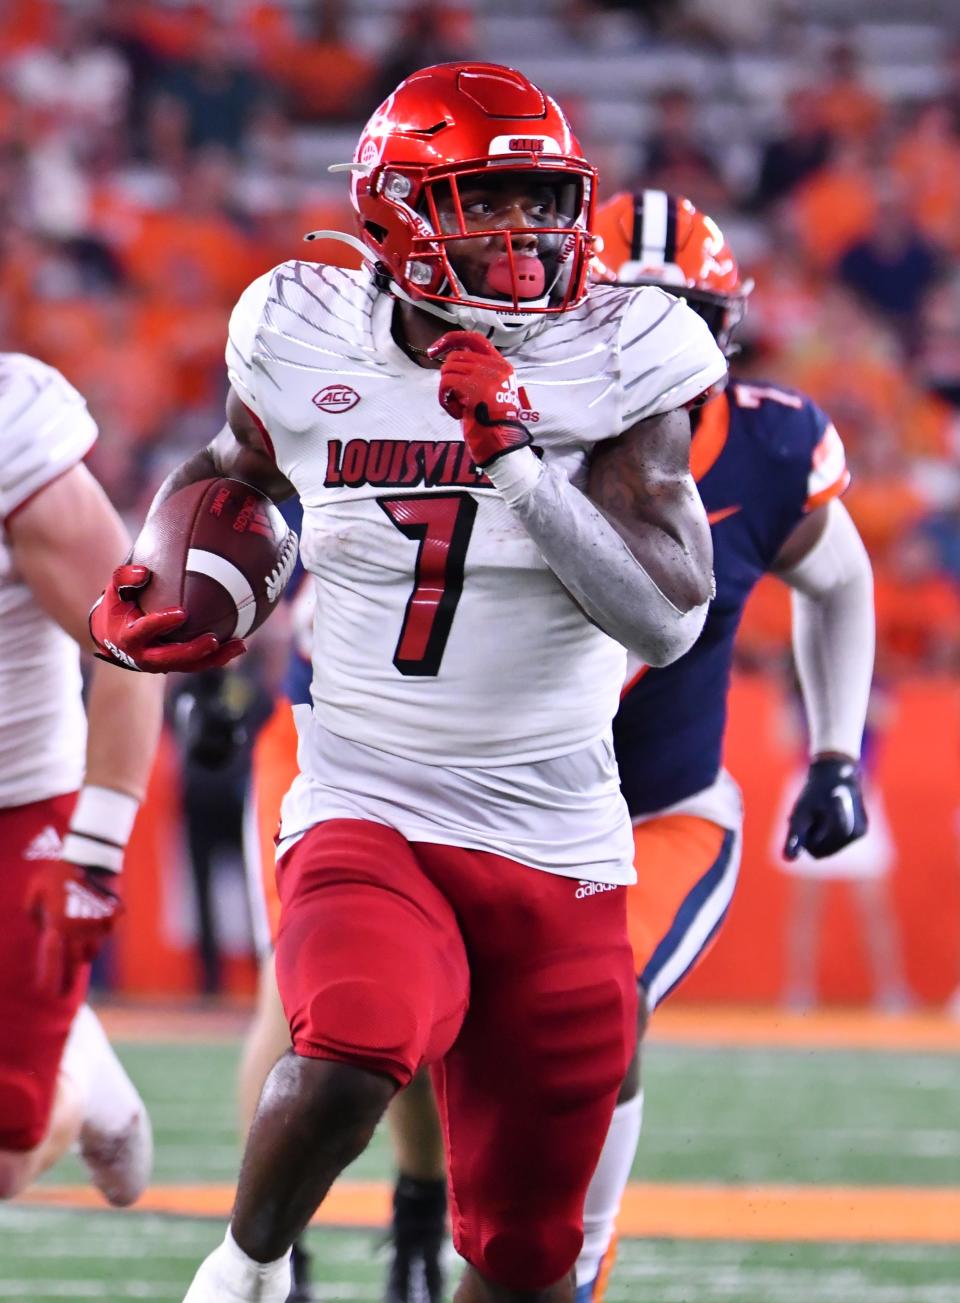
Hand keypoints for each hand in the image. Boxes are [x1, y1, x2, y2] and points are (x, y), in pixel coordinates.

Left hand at [27, 862, 123, 996]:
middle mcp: (79, 932)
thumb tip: (41, 929)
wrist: (92, 856)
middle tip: (63, 993)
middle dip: (68, 982)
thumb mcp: (36, 890)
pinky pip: (104, 935)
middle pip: (74, 965)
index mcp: (58, 927)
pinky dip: (97, 936)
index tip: (46, 993)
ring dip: (82, 955)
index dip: (49, 980)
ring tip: (75, 952)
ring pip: (91, 952)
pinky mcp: (113, 918)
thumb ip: (33, 914)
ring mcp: (98, 926)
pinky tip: (91, 923)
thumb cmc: (59, 872)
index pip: (53, 963)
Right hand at [90, 564, 244, 672]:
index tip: (181, 613)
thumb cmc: (119, 608)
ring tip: (239, 645)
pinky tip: (239, 644)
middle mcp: (146, 656)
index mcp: (129, 637)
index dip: (161, 623)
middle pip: (171, 658)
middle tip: (213, 640)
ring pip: (191, 666)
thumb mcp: (114, 592)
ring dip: (215, 658)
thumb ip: (124, 577)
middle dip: (192, 651)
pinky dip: (219, 657)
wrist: (115, 639)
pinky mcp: (177, 666)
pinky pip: (200, 664)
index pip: (144, 631)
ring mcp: (163, 664)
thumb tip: (144, 571)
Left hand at [427, 332, 531, 466]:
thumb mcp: (492, 392)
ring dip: (446, 390)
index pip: (475, 339)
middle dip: (447, 376)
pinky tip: (455, 412)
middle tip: (451, 395)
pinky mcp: (473, 387)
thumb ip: (478, 373)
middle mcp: (496, 366)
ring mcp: (485, 375)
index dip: (452, 339)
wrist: (501, 442)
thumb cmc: (492, 423)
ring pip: (448, 369)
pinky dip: (444, 398)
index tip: (436, 348)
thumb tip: (450, 361)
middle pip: (456, 357)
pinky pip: (445, 383)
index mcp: (502, 365)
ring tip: (457, 406)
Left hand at [783, 757, 866, 859]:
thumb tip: (787, 860)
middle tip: (811, 813)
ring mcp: (861, 832)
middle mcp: (856, 832)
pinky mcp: (862, 830)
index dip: (805, 836)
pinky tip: (828, 814)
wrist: (836, 771)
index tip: (807, 816)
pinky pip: (837, 842)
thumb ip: (794, 836)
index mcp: (843, 828)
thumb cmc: (815, 791)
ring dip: (819, 834)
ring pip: (830, 848)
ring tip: (819, 813)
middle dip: (812, 837)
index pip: (815, 851)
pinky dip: (828, 832)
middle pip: (823, 852)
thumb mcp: (800, 812)